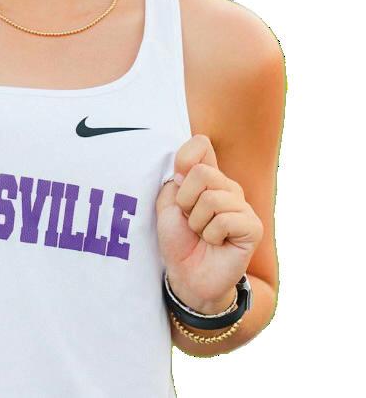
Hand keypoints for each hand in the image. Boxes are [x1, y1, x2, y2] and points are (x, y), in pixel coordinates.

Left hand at [156, 134, 262, 313]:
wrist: (188, 276)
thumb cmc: (178, 239)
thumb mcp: (167, 205)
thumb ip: (176, 180)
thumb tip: (189, 169)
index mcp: (207, 176)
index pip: (200, 143)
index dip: (183, 160)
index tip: (176, 183)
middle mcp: (227, 186)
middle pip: (202, 172)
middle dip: (185, 201)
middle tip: (189, 220)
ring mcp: (242, 205)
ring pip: (212, 198)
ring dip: (197, 222)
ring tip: (203, 234)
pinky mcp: (253, 226)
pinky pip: (225, 220)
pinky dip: (211, 235)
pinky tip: (216, 243)